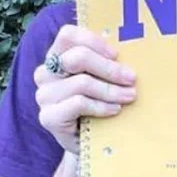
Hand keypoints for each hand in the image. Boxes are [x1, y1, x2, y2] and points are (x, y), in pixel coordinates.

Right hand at [33, 24, 136, 153]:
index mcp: (56, 56)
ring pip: (82, 83)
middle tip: (131, 78)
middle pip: (77, 57)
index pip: (68, 35)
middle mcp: (45, 73)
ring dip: (111, 90)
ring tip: (129, 96)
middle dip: (109, 68)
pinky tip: (115, 110)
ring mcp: (44, 95)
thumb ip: (105, 61)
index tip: (116, 54)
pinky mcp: (48, 117)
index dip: (94, 41)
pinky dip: (101, 106)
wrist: (89, 142)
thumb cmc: (98, 103)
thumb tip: (132, 48)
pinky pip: (79, 103)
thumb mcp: (100, 78)